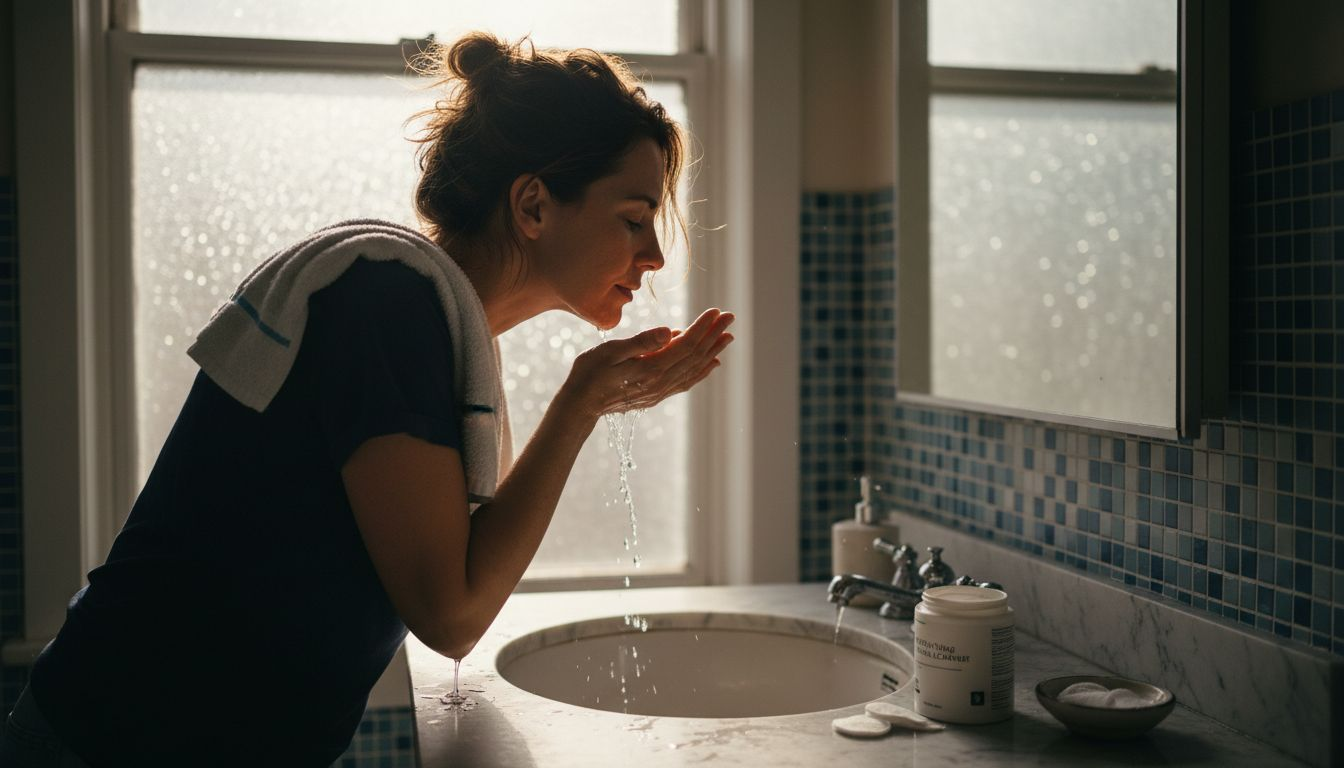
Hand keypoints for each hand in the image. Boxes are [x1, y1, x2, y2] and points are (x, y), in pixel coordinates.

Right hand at [562, 308, 734, 418]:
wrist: (580, 405)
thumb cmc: (589, 373)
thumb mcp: (610, 351)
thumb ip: (642, 342)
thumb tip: (670, 331)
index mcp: (651, 369)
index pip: (686, 344)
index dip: (703, 327)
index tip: (716, 311)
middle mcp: (661, 382)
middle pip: (695, 356)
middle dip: (713, 335)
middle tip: (730, 317)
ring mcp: (660, 391)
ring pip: (693, 369)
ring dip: (712, 351)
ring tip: (727, 336)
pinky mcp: (656, 395)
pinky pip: (686, 382)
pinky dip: (702, 371)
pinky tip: (712, 363)